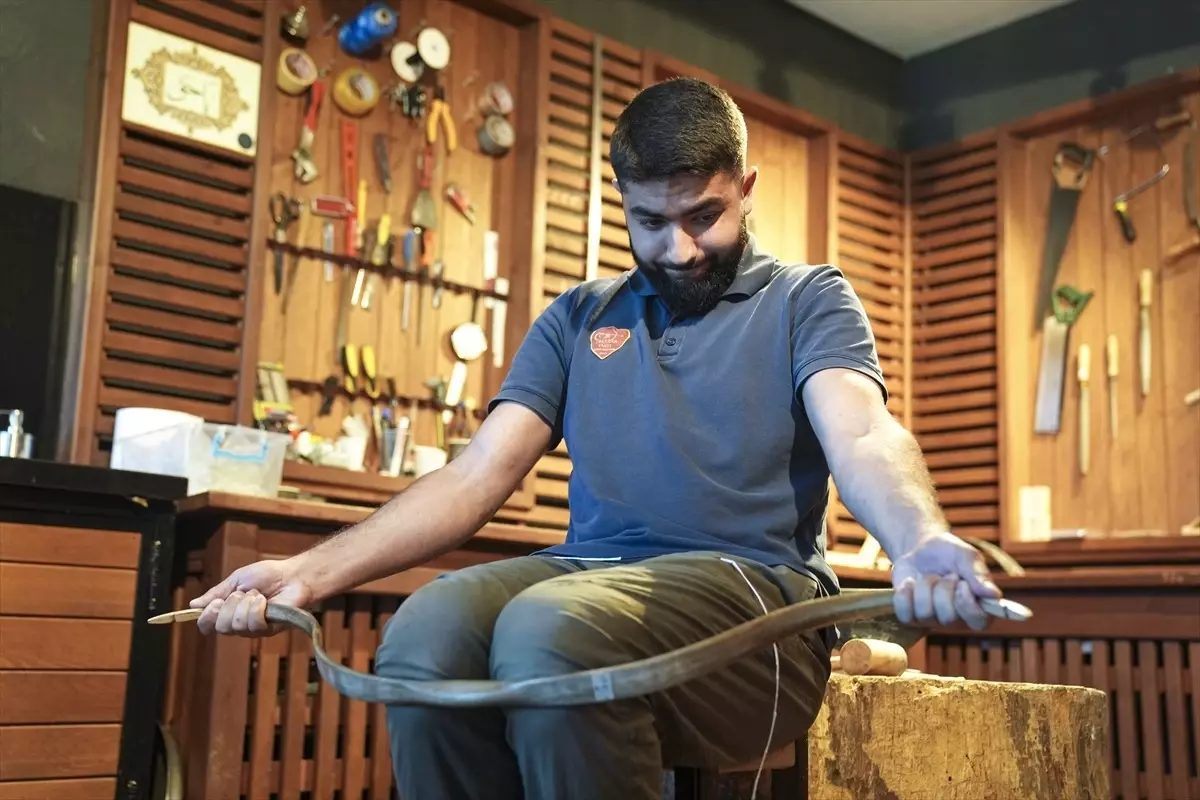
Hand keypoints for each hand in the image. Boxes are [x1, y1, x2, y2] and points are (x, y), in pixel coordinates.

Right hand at [189, 559, 313, 636]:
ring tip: (258, 595)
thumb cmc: (268, 576)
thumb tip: (193, 605)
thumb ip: (215, 593)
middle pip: (219, 626)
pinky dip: (258, 608)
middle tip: (242, 594)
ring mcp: (253, 629)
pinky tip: (266, 601)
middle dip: (229, 605)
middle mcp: (237, 624)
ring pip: (236, 625)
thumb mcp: (236, 580)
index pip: (206, 625)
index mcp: (227, 611)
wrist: (292, 576)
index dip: (206, 616)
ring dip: (246, 604)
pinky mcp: (268, 631)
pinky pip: (253, 624)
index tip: (214, 602)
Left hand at [891, 531, 1000, 630]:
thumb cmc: (949, 553)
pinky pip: (904, 613)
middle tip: (945, 574)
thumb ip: (979, 574)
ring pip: (924, 613)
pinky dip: (905, 593)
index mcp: (977, 606)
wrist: (919, 547)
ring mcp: (931, 619)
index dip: (968, 605)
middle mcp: (955, 619)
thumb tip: (994, 595)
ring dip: (924, 586)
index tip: (962, 584)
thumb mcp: (966, 556)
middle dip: (943, 588)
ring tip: (928, 576)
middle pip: (948, 617)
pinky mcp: (909, 615)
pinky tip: (910, 583)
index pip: (979, 622)